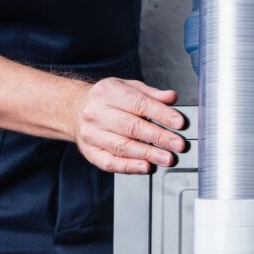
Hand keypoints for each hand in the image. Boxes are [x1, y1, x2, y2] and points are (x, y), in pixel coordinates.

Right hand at [70, 78, 186, 174]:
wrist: (75, 109)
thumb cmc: (105, 99)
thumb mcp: (126, 87)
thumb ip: (150, 94)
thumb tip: (171, 98)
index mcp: (107, 92)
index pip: (138, 103)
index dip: (161, 114)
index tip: (178, 122)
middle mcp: (96, 113)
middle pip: (131, 127)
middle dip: (158, 137)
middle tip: (178, 144)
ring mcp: (91, 134)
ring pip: (122, 147)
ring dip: (148, 154)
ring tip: (166, 158)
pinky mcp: (90, 152)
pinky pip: (110, 162)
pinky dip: (129, 167)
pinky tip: (145, 167)